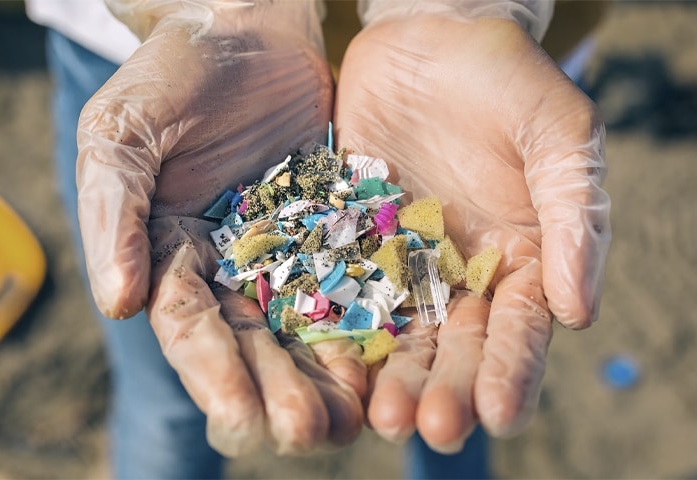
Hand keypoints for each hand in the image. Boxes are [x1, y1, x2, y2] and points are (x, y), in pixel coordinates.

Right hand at [76, 1, 364, 455]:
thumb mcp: (122, 133)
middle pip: (253, 342)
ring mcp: (285, 251)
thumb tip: (117, 303)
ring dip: (326, 375)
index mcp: (167, 254)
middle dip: (279, 390)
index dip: (212, 374)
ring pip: (305, 326)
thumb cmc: (173, 74)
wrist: (248, 28)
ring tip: (354, 420)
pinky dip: (366, 322)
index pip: (188, 326)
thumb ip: (113, 213)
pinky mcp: (335, 229)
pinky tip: (388, 360)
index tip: (240, 418)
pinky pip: (353, 281)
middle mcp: (228, 267)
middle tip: (310, 433)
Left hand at [335, 13, 610, 450]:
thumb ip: (574, 219)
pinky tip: (328, 363)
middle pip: (455, 345)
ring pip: (397, 332)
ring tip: (379, 415)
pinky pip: (342, 289)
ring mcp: (401, 260)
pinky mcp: (350, 239)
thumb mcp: (558, 135)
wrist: (429, 36)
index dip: (512, 372)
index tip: (499, 413)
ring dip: (390, 377)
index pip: (519, 328)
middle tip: (430, 427)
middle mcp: (460, 272)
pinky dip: (337, 328)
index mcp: (520, 258)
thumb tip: (580, 314)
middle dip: (445, 389)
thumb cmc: (506, 80)